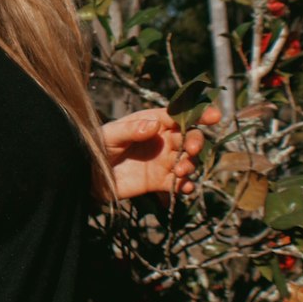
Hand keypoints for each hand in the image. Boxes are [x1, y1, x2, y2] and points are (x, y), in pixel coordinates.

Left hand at [101, 105, 220, 202]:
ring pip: (188, 160)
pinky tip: (184, 187)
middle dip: (196, 142)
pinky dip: (186, 185)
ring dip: (190, 165)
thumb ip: (131, 129)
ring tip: (178, 171)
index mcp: (153, 121)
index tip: (214, 116)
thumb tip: (154, 125)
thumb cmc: (98, 146)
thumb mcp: (111, 135)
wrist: (88, 175)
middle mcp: (162, 140)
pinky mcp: (160, 182)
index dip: (199, 114)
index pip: (180, 114)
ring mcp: (163, 161)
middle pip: (190, 137)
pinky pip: (180, 183)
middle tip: (190, 149)